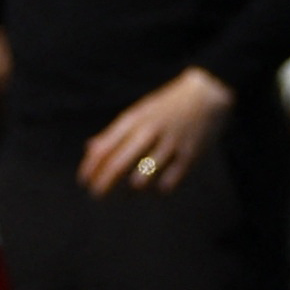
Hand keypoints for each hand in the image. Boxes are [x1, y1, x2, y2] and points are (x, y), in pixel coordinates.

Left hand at [78, 67, 233, 196]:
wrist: (205, 95)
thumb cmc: (165, 107)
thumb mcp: (137, 113)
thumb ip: (114, 133)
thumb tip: (89, 150)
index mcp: (133, 120)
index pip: (104, 147)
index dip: (90, 167)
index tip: (83, 181)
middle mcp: (148, 132)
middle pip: (119, 164)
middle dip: (104, 184)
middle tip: (96, 195)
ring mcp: (169, 144)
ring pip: (142, 177)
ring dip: (131, 190)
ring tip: (127, 193)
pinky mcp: (189, 156)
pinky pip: (169, 182)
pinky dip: (159, 189)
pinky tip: (156, 188)